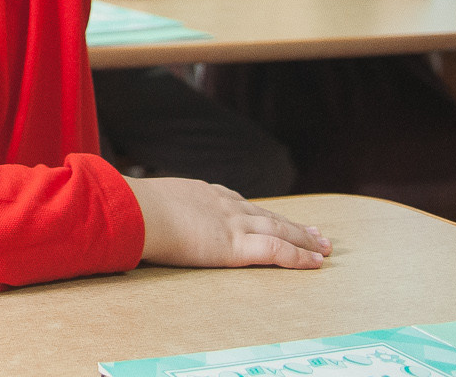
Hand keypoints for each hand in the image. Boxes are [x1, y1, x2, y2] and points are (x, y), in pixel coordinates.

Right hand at [128, 176, 329, 269]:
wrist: (135, 211)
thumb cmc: (131, 209)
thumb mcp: (146, 201)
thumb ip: (154, 209)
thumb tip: (137, 216)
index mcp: (202, 194)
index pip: (239, 203)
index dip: (260, 212)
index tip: (274, 216)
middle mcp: (223, 204)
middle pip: (266, 214)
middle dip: (292, 224)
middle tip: (315, 232)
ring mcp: (232, 223)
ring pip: (279, 230)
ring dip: (304, 239)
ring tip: (324, 247)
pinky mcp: (236, 246)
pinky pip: (277, 250)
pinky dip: (299, 256)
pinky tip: (315, 262)